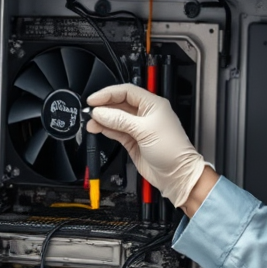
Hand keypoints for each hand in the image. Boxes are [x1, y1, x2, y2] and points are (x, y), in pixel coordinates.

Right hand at [86, 84, 206, 208]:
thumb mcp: (145, 130)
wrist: (176, 175)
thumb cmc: (172, 150)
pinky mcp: (133, 141)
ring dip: (103, 119)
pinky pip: (116, 131)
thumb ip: (120, 120)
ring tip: (91, 122)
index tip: (94, 100)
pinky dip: (106, 129)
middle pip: (119, 104)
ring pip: (116, 118)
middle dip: (104, 106)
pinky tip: (98, 128)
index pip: (127, 92)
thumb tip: (101, 113)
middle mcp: (145, 114)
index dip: (108, 93)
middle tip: (90, 111)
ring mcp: (138, 128)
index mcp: (153, 105)